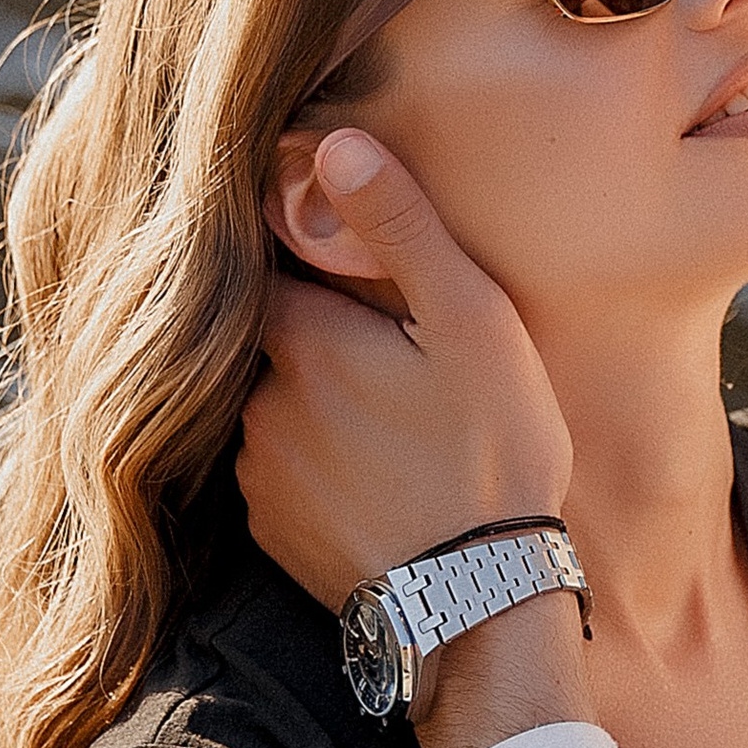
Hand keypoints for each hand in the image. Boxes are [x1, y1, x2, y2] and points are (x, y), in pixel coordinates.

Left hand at [237, 130, 573, 614]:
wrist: (477, 604)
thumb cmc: (490, 457)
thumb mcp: (471, 325)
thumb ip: (402, 228)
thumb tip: (332, 143)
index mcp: (301, 339)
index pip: (274, 267)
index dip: (313, 262)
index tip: (352, 272)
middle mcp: (258, 402)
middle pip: (274, 340)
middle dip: (321, 339)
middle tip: (392, 358)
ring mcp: (257, 473)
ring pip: (275, 407)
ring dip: (317, 405)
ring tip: (392, 427)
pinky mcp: (269, 531)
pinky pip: (280, 473)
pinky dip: (317, 467)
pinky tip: (374, 479)